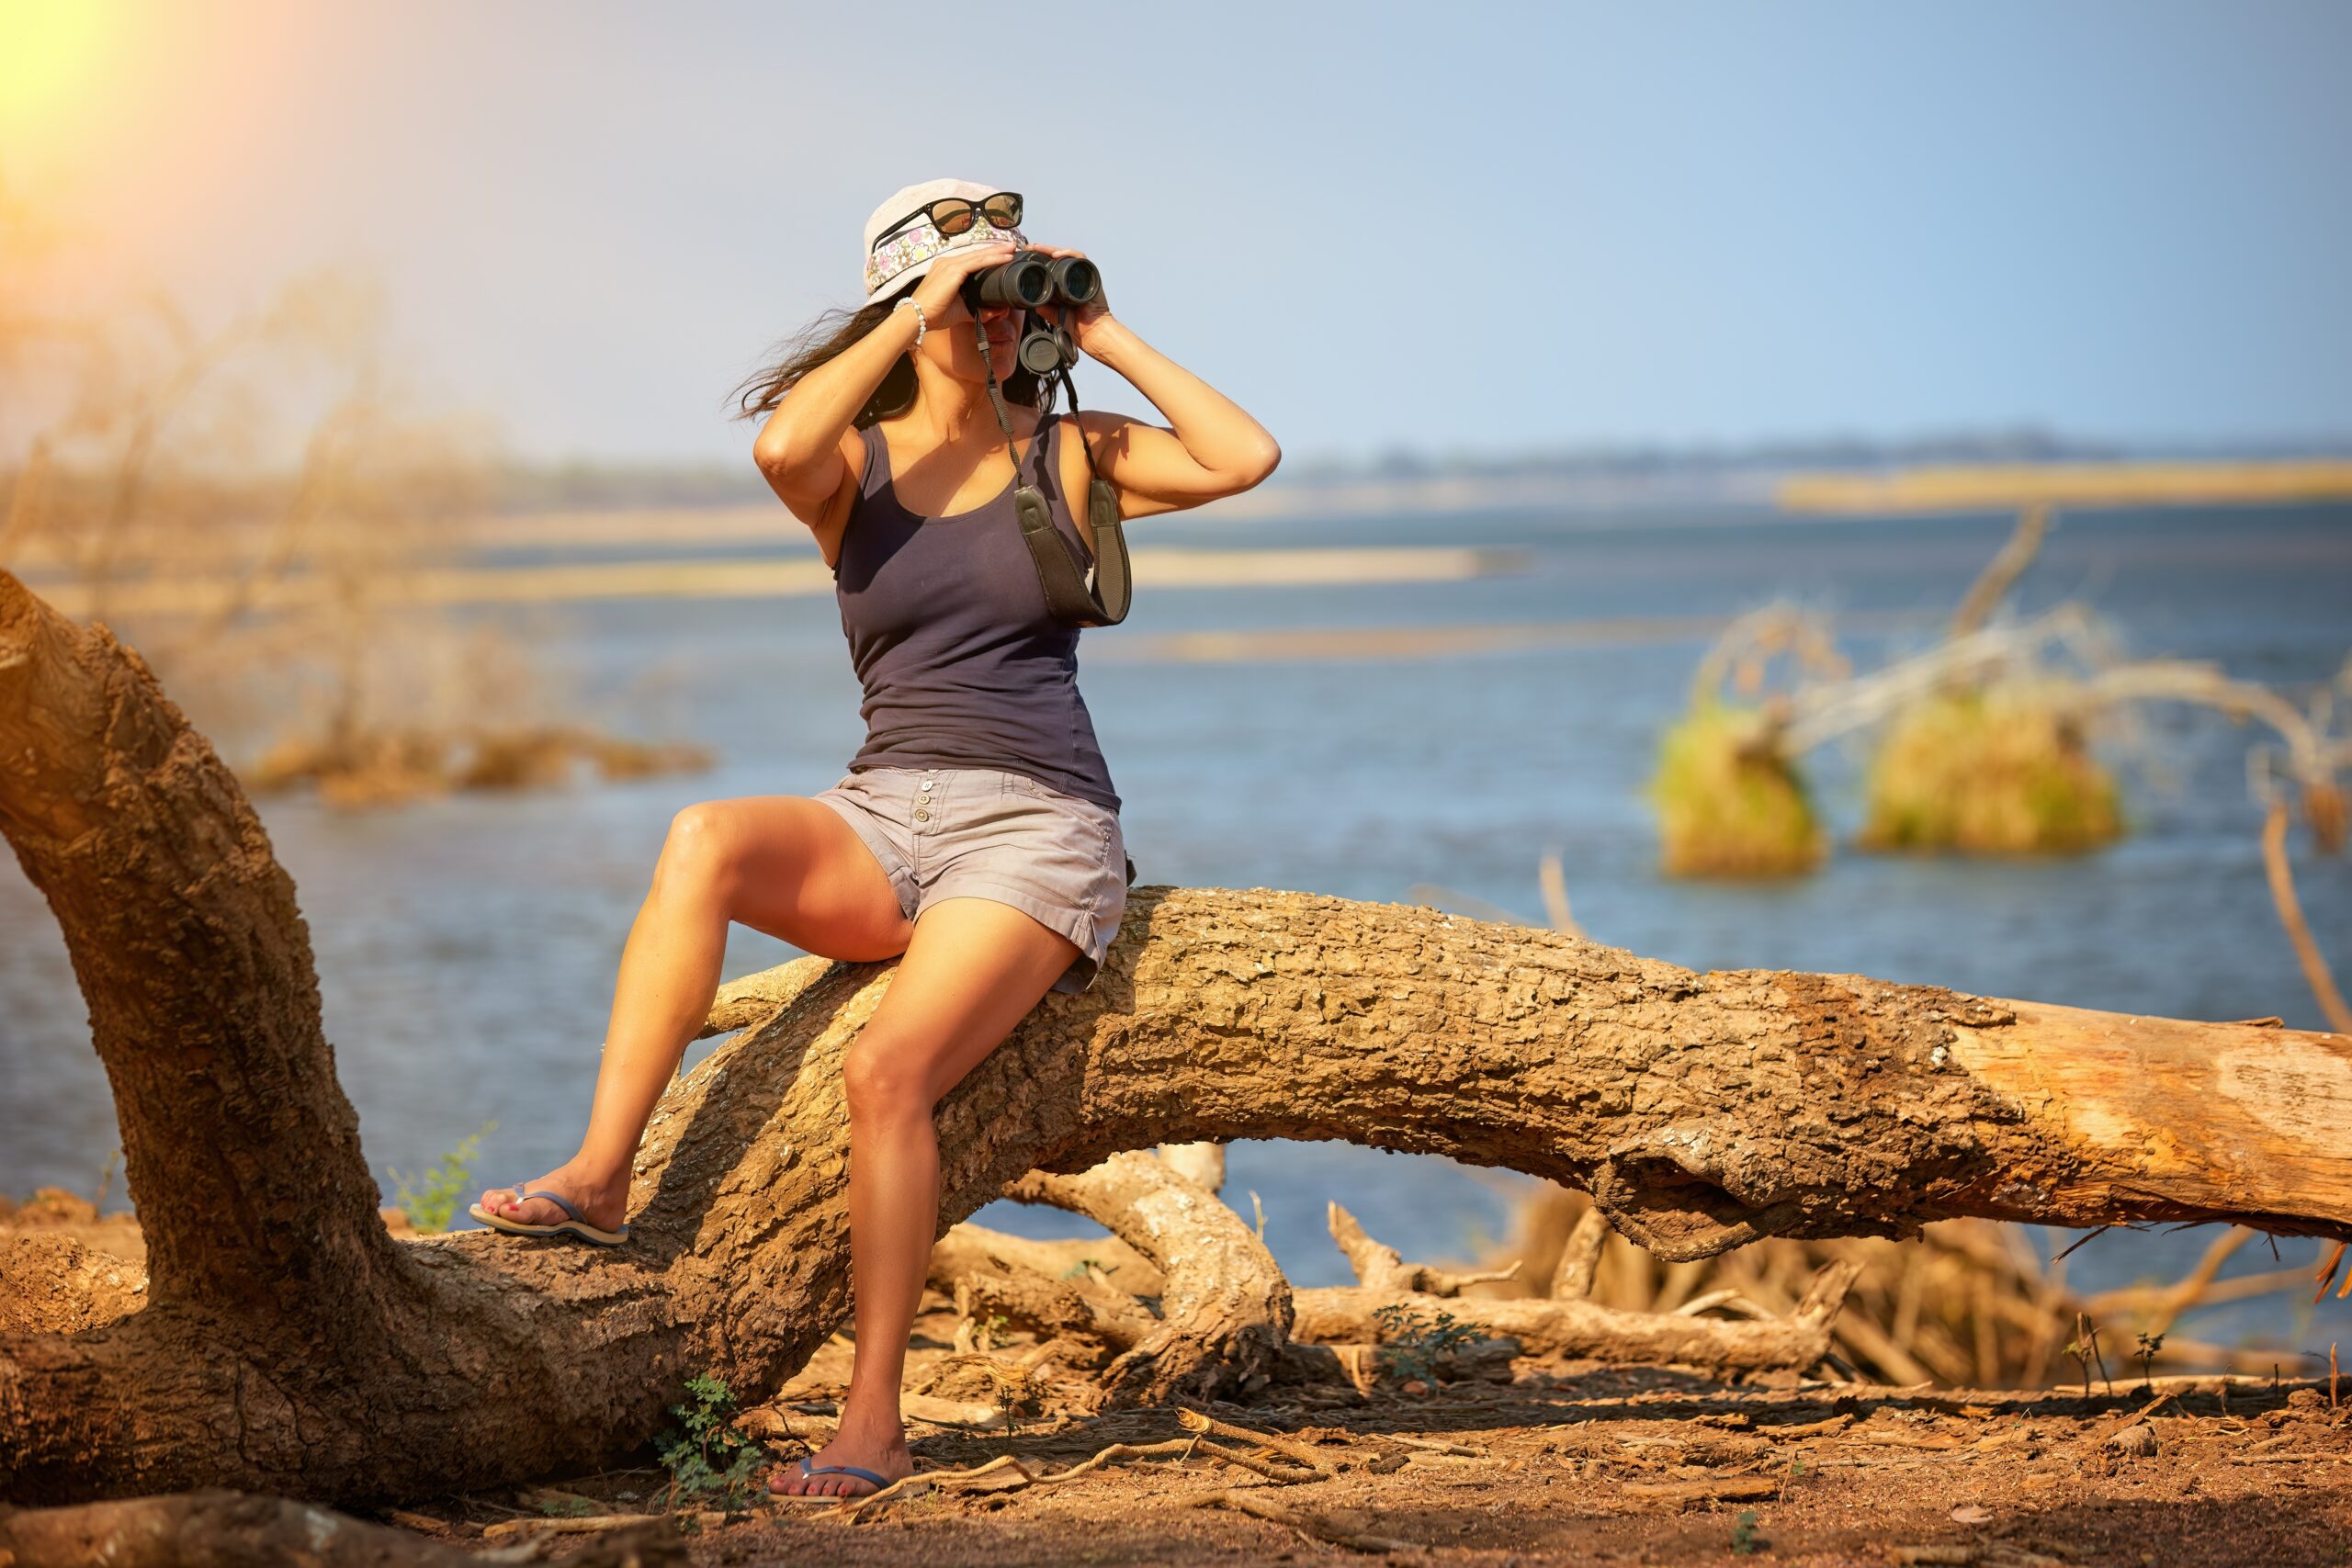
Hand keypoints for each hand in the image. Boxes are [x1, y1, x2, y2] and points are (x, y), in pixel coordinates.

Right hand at [906, 241, 1020, 325]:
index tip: (1003, 254)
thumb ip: (979, 310)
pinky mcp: (952, 270)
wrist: (917, 316)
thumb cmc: (935, 314)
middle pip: (976, 254)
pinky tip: (1004, 258)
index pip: (971, 260)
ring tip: (1012, 248)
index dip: (988, 256)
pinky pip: (976, 262)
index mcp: (947, 269)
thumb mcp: (962, 310)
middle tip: (1012, 246)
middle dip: (996, 249)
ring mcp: (949, 264)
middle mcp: (947, 263)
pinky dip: (992, 259)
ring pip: (978, 255)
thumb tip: (998, 311)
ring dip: (997, 252)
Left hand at [1025, 243, 1116, 356]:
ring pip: (1066, 254)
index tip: (1025, 256)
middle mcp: (1073, 276)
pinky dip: (1068, 253)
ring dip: (1052, 249)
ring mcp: (1082, 274)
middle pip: (1057, 257)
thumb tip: (1026, 296)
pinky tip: (1056, 254)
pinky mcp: (1091, 273)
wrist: (1091, 331)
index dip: (1038, 259)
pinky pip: (1080, 258)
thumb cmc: (1075, 325)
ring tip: (1038, 248)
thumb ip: (1040, 303)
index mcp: (1063, 284)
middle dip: (1042, 250)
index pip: (1050, 266)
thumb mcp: (1050, 312)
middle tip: (1029, 247)